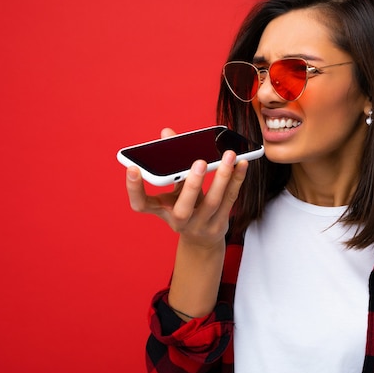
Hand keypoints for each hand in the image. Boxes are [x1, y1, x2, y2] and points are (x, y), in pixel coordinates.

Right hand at [125, 128, 247, 248]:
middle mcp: (178, 221)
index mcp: (161, 210)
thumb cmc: (184, 206)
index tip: (132, 168)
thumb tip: (167, 133)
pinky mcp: (219, 224)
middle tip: (200, 162)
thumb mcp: (174, 188)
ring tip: (229, 155)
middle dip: (192, 185)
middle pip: (182, 208)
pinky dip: (236, 180)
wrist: (201, 239)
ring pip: (212, 203)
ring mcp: (200, 225)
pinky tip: (241, 164)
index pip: (140, 204)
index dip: (133, 188)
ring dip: (222, 177)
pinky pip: (230, 200)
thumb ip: (171, 162)